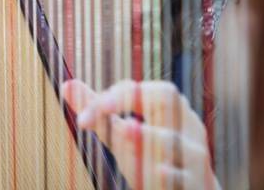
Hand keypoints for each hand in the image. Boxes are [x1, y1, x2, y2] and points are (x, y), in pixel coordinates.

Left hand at [62, 79, 219, 189]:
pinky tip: (156, 172)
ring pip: (171, 139)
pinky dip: (168, 174)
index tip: (86, 113)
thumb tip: (67, 84)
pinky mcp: (196, 184)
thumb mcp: (123, 136)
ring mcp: (195, 155)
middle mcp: (186, 126)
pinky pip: (183, 176)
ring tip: (124, 131)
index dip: (114, 95)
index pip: (142, 89)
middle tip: (102, 108)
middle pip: (167, 98)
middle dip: (131, 100)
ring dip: (144, 137)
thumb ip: (100, 113)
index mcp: (169, 110)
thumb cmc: (152, 159)